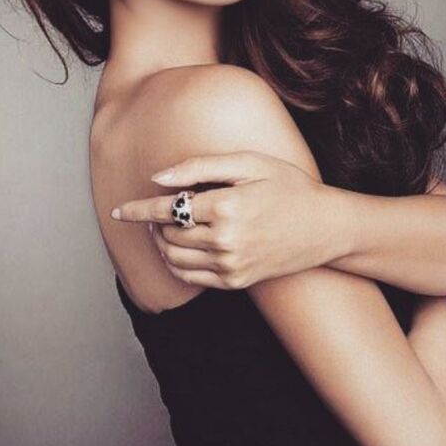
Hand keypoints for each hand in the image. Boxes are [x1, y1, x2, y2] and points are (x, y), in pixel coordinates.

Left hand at [110, 151, 346, 289]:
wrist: (326, 227)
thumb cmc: (289, 187)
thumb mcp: (249, 163)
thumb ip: (200, 166)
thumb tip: (158, 176)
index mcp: (226, 206)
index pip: (166, 209)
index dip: (138, 210)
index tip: (119, 210)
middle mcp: (225, 240)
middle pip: (168, 234)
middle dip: (156, 222)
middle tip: (161, 208)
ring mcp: (231, 265)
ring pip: (175, 258)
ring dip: (162, 242)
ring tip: (169, 227)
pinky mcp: (236, 282)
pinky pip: (191, 277)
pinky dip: (177, 263)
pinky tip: (183, 246)